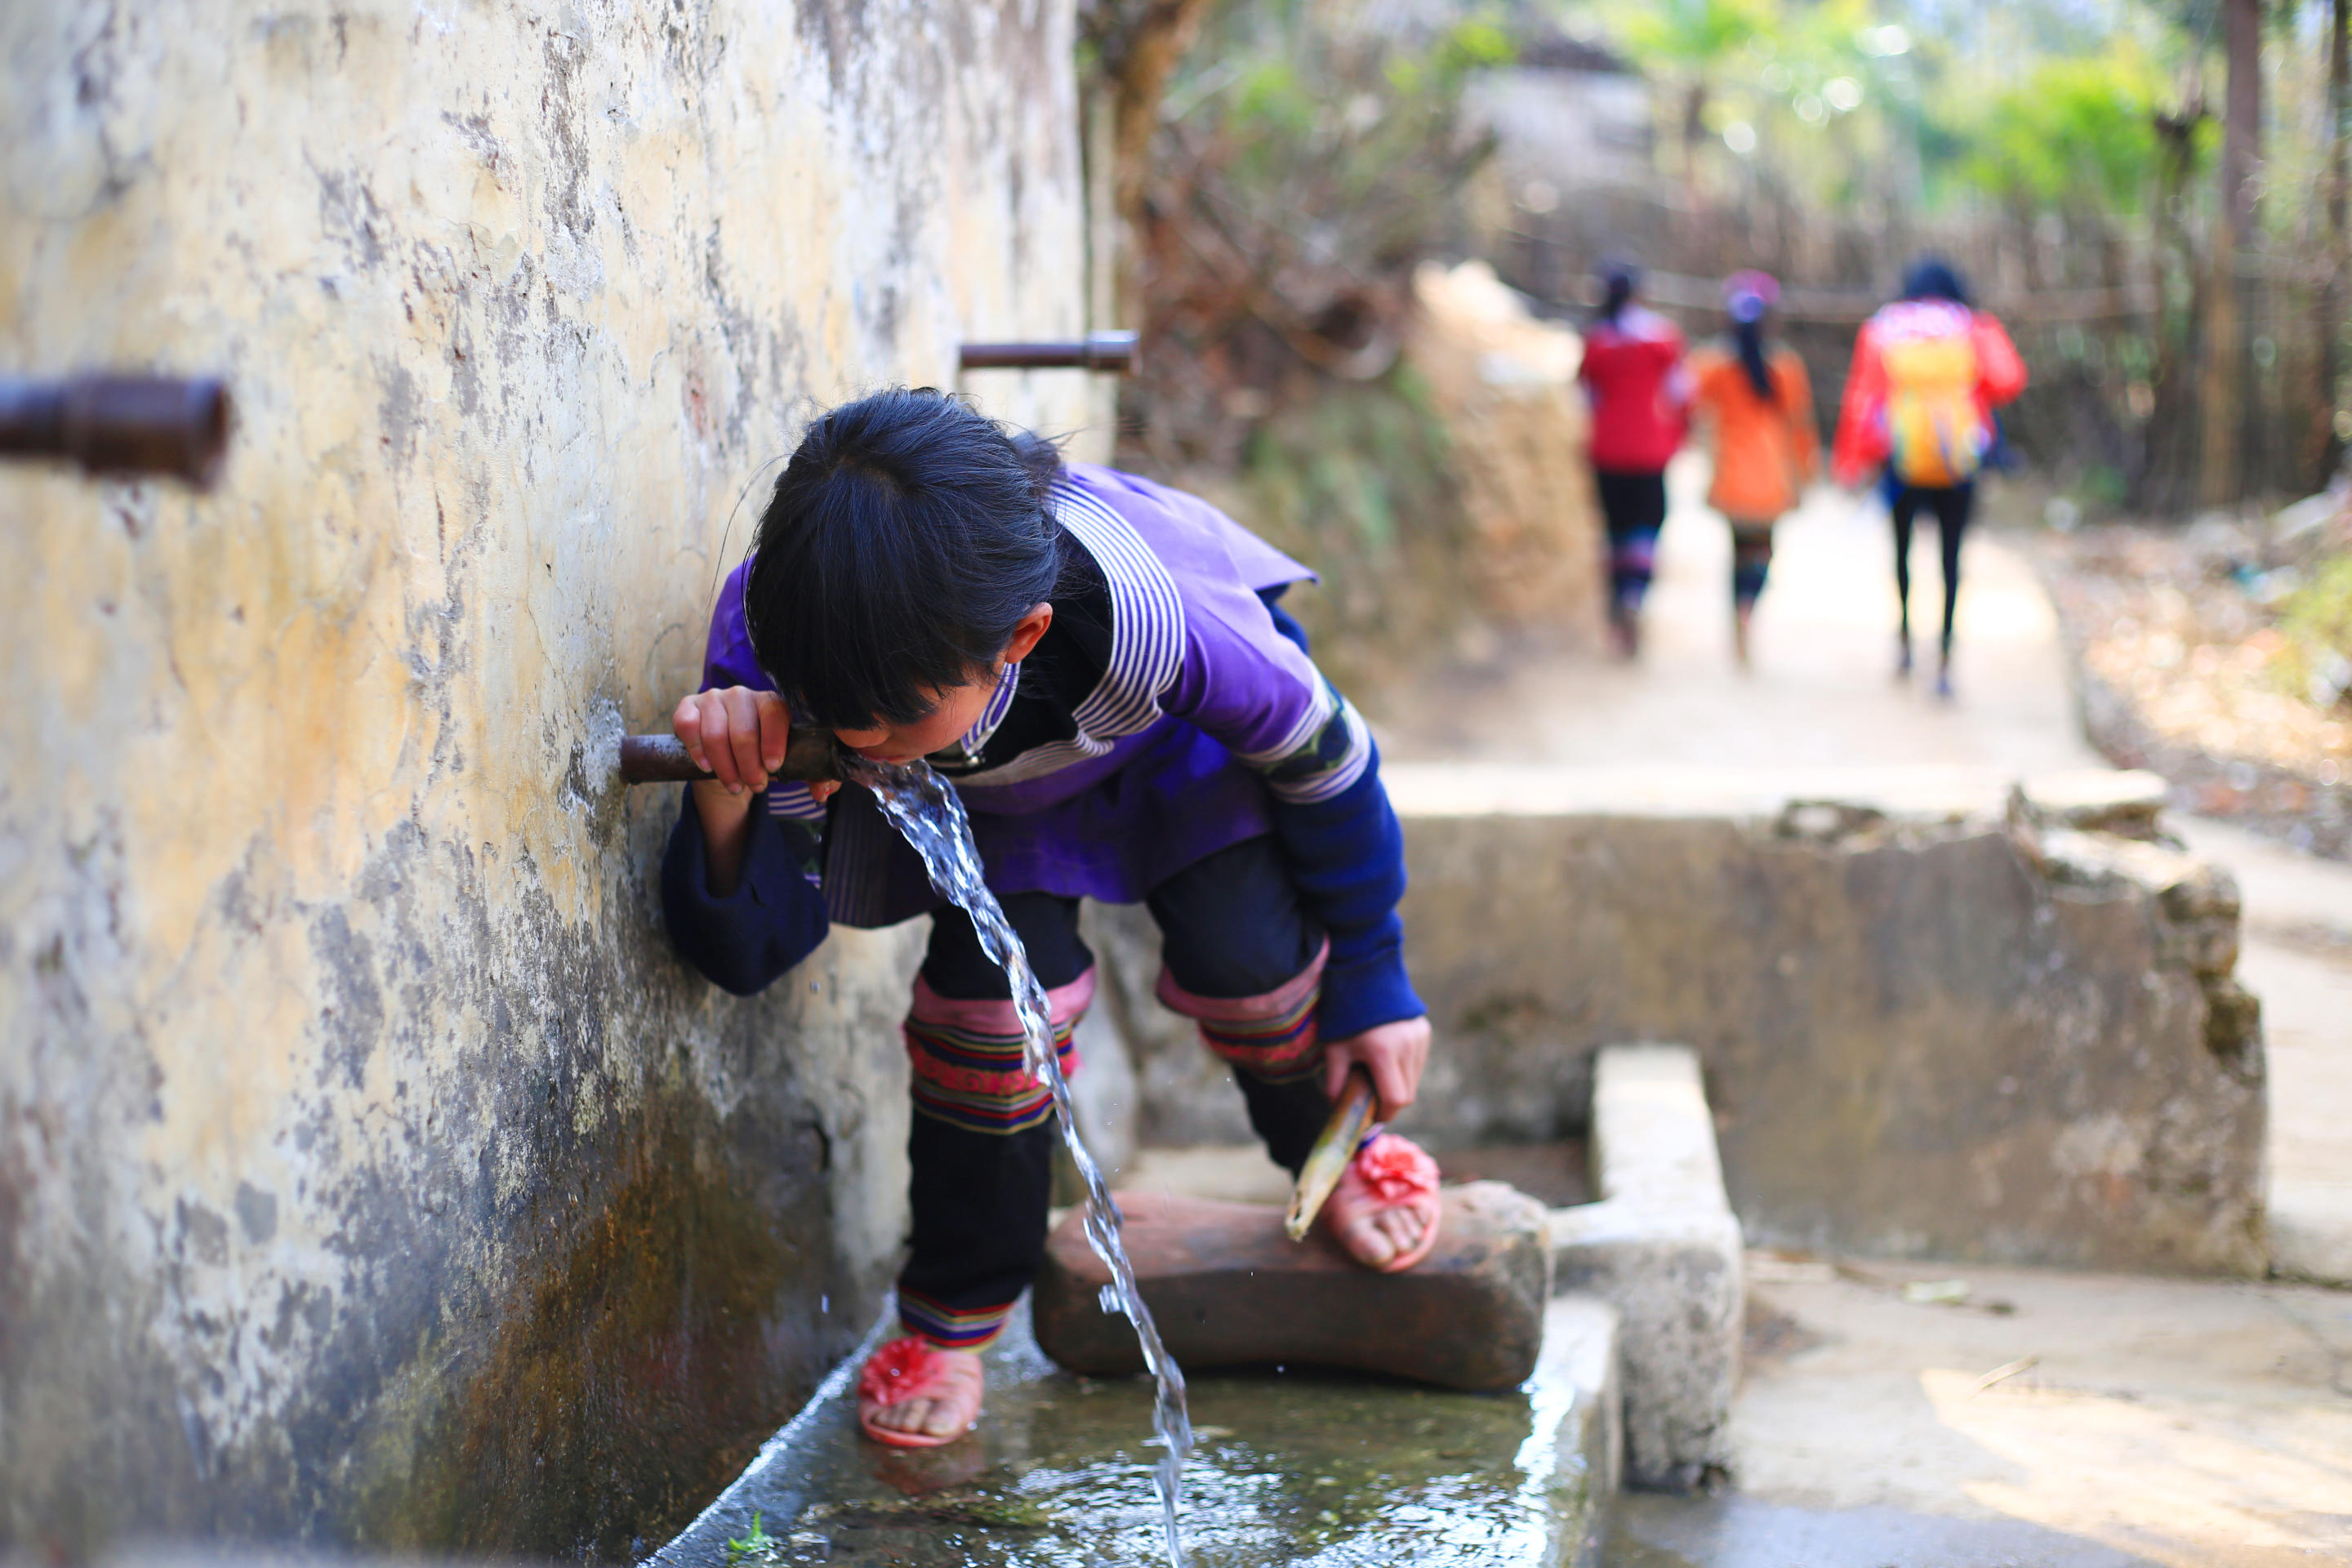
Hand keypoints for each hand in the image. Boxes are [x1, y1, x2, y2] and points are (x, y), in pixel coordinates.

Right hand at [671, 686, 839, 803]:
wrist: (725, 754)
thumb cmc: (761, 755)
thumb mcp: (786, 761)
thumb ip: (809, 774)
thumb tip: (821, 792)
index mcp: (770, 702)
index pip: (774, 713)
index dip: (774, 742)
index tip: (774, 768)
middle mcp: (742, 694)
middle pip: (744, 732)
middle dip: (750, 766)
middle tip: (756, 785)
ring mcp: (713, 698)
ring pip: (716, 735)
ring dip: (726, 768)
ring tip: (735, 785)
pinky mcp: (688, 706)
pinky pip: (688, 726)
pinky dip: (698, 751)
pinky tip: (707, 767)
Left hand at [1322, 1016, 1430, 1120]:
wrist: (1364, 972)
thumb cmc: (1344, 1012)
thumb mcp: (1334, 1047)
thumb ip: (1336, 1080)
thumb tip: (1335, 1106)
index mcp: (1384, 1052)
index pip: (1395, 1099)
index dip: (1384, 1113)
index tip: (1371, 1117)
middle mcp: (1408, 1047)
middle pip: (1408, 1093)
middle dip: (1390, 1102)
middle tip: (1371, 1100)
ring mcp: (1420, 1038)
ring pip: (1414, 1079)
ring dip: (1398, 1085)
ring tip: (1376, 1074)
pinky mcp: (1424, 1031)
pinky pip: (1417, 1061)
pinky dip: (1404, 1068)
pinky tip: (1387, 1056)